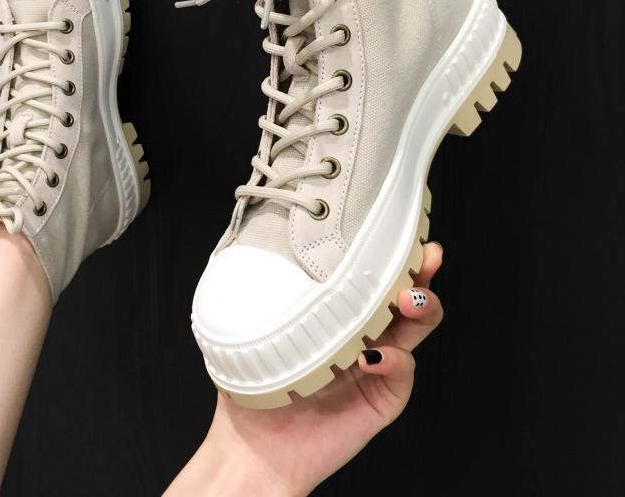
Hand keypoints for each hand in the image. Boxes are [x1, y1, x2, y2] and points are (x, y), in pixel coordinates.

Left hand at [166, 241, 443, 495]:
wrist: (254, 447)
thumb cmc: (253, 384)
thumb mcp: (254, 325)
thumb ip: (265, 286)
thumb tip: (259, 239)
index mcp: (337, 311)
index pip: (370, 274)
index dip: (387, 251)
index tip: (396, 227)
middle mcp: (363, 332)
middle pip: (404, 293)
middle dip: (419, 270)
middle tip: (423, 256)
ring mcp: (377, 363)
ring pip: (416, 327)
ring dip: (421, 307)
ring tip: (407, 299)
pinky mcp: (383, 397)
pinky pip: (402, 371)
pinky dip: (395, 359)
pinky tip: (373, 355)